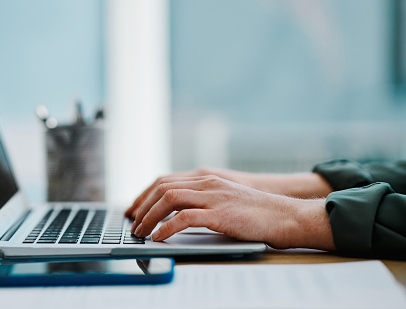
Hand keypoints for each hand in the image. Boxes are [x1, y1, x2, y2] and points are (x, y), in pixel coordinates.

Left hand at [125, 168, 332, 218]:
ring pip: (169, 200)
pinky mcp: (220, 214)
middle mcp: (206, 183)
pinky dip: (167, 228)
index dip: (145, 194)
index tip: (133, 208)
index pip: (165, 180)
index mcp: (206, 178)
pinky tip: (159, 238)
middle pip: (163, 188)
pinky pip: (184, 218)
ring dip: (150, 217)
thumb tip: (177, 214)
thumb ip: (202, 200)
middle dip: (142, 206)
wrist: (284, 215)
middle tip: (132, 224)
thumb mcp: (224, 199)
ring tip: (140, 232)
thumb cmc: (255, 212)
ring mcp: (213, 196)